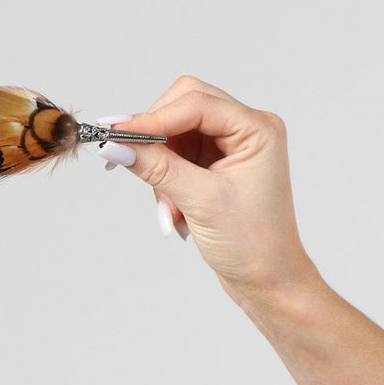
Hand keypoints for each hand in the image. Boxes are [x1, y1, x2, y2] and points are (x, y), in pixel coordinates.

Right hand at [101, 76, 319, 302]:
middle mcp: (246, 129)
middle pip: (183, 106)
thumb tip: (115, 145)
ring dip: (160, 165)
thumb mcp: (201, 202)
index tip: (116, 134)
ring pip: (174, 132)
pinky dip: (165, 179)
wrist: (268, 281)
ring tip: (170, 208)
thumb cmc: (253, 245)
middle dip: (157, 138)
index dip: (153, 117)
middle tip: (133, 161)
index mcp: (257, 129)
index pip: (196, 103)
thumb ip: (157, 168)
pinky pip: (175, 154)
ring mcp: (230, 145)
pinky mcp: (215, 163)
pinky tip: (174, 211)